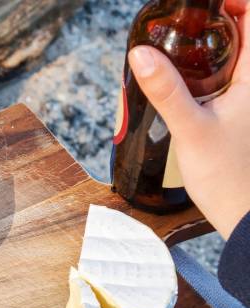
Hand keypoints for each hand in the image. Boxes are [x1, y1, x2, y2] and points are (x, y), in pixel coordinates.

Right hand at [127, 0, 249, 238]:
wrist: (243, 214)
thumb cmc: (228, 176)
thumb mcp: (190, 128)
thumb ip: (165, 90)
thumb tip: (141, 54)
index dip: (231, 2)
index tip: (198, 5)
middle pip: (242, 33)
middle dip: (210, 22)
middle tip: (177, 24)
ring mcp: (245, 97)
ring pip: (231, 54)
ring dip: (206, 44)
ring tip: (172, 46)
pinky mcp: (235, 112)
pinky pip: (222, 77)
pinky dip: (201, 68)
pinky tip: (176, 81)